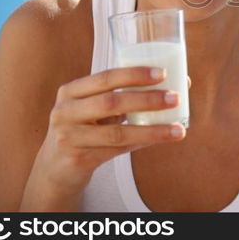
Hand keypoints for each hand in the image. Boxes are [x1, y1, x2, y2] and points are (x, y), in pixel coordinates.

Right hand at [31, 67, 187, 194]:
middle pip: (111, 102)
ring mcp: (68, 138)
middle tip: (175, 98)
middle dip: (147, 99)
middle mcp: (65, 112)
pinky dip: (142, 143)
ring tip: (177, 129)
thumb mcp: (95, 106)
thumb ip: (126, 94)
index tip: (163, 73)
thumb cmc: (87, 127)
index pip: (105, 77)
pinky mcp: (77, 160)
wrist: (56, 165)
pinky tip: (161, 139)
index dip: (135, 74)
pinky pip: (117, 151)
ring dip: (152, 130)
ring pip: (117, 133)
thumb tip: (181, 82)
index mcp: (71, 91)